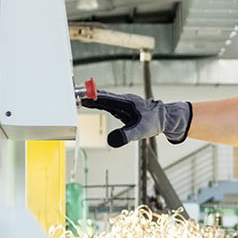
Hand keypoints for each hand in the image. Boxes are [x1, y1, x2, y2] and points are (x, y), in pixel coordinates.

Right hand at [78, 88, 192, 147]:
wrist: (165, 118)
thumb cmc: (155, 121)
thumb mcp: (142, 130)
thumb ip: (127, 135)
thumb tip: (112, 141)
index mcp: (125, 102)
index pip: (105, 98)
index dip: (91, 97)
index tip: (79, 96)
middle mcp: (122, 100)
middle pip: (101, 96)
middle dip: (87, 96)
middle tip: (72, 96)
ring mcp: (122, 103)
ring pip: (103, 99)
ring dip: (90, 98)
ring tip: (75, 99)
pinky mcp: (122, 108)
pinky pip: (106, 103)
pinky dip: (96, 102)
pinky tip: (89, 104)